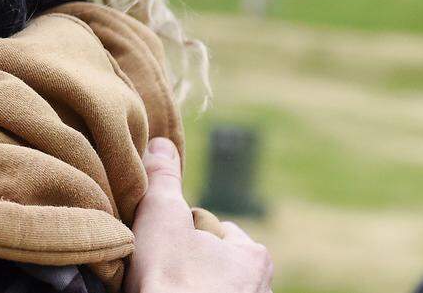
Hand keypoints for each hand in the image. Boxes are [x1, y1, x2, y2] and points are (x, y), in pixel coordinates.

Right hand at [125, 137, 273, 292]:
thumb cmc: (170, 279)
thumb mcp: (161, 215)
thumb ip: (163, 178)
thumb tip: (163, 143)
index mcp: (253, 254)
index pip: (208, 226)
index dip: (177, 230)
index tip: (160, 245)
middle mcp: (262, 288)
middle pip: (212, 260)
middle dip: (189, 260)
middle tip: (160, 268)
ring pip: (211, 287)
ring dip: (192, 285)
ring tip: (164, 288)